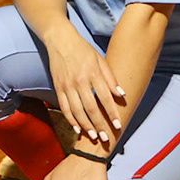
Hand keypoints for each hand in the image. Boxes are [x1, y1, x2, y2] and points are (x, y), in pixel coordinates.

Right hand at [43, 27, 125, 145]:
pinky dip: (71, 120)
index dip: (112, 113)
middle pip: (91, 108)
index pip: (105, 97)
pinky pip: (64, 108)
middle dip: (99, 125)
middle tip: (106, 138)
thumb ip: (111, 78)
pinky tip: (77, 129)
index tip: (117, 125)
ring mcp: (67, 85)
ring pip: (77, 111)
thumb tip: (122, 94)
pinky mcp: (58, 87)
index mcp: (93, 73)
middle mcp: (79, 81)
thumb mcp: (100, 59)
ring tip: (94, 136)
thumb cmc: (83, 50)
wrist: (60, 40)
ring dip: (86, 126)